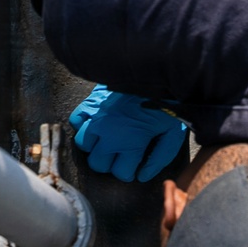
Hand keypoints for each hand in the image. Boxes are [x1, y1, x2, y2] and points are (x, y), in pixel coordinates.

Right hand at [68, 85, 187, 181]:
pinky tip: (95, 124)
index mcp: (130, 143)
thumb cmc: (167, 102)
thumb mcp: (172, 134)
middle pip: (98, 164)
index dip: (128, 172)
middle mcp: (109, 133)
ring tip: (106, 141)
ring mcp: (97, 118)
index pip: (120, 173)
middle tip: (119, 155)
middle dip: (109, 163)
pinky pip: (76, 121)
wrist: (156, 71)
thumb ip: (158, 158)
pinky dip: (83, 125)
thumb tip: (143, 175)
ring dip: (94, 146)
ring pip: (83, 145)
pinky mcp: (91, 102)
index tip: (132, 166)